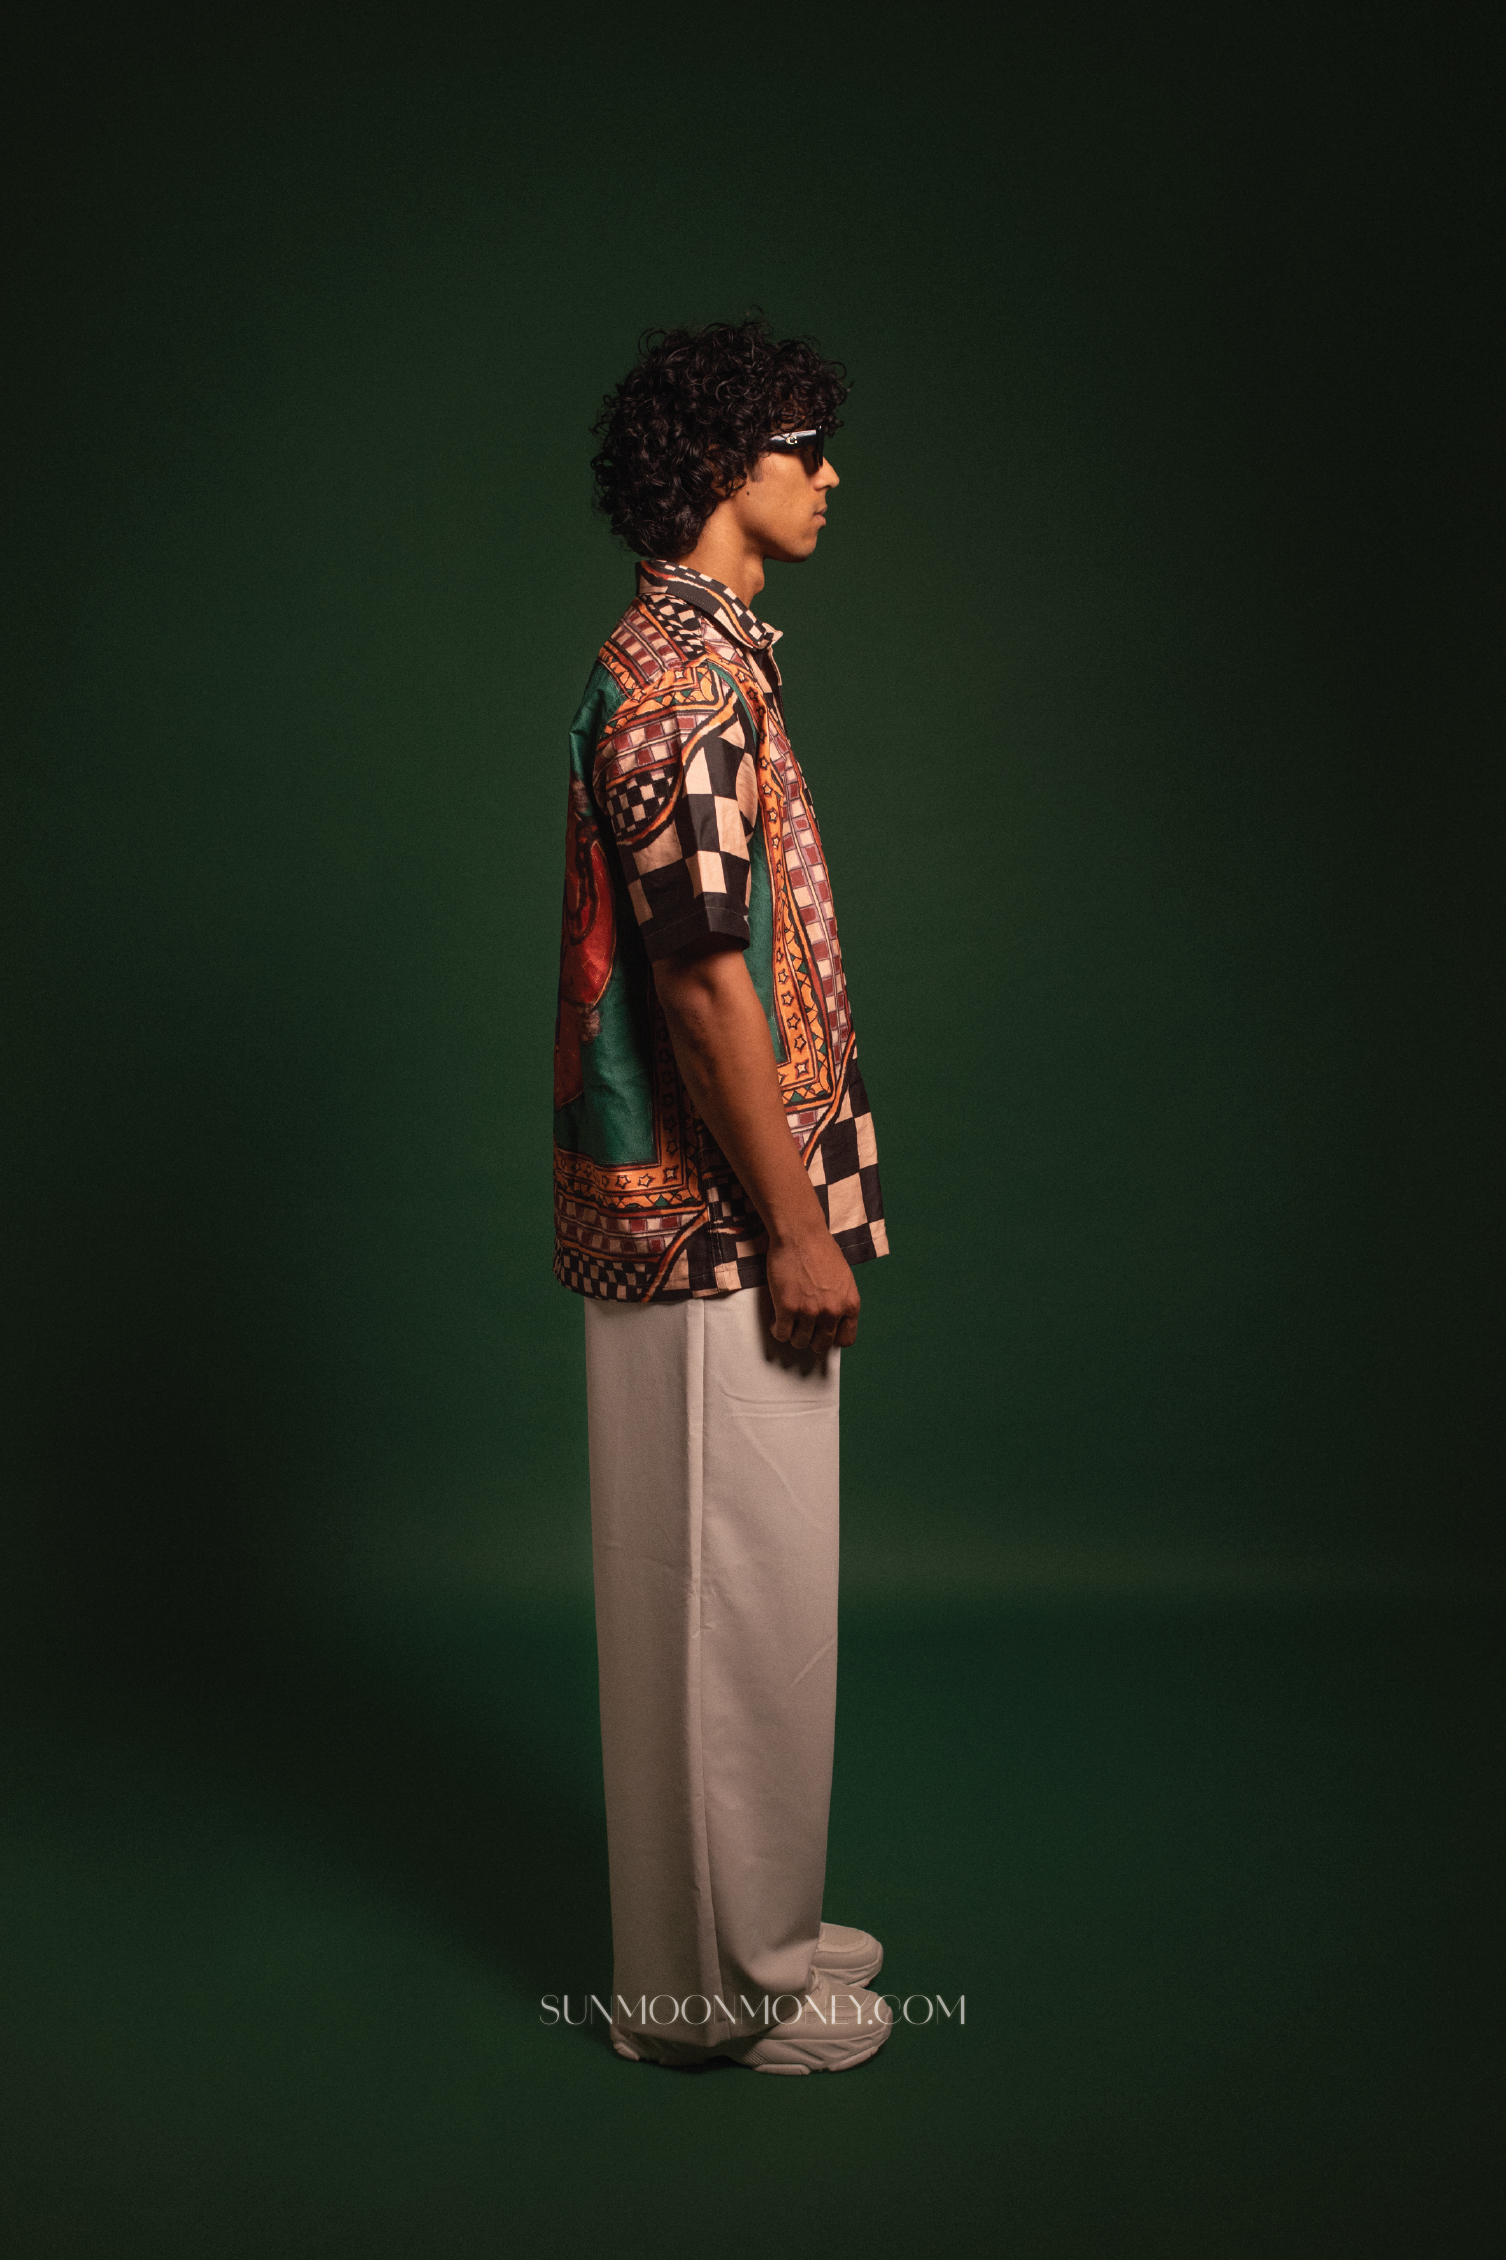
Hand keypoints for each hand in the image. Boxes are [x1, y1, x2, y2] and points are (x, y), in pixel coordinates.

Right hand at [766, 1226, 860, 1353]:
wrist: (800, 1234)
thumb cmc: (821, 1250)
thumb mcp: (843, 1279)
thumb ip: (841, 1302)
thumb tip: (833, 1321)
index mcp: (850, 1304)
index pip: (846, 1340)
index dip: (832, 1339)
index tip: (823, 1334)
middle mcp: (832, 1312)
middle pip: (821, 1345)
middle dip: (811, 1339)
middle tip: (803, 1329)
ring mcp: (809, 1312)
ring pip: (800, 1342)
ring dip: (793, 1335)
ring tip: (789, 1323)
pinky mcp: (787, 1308)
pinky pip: (782, 1334)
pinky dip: (778, 1331)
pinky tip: (777, 1321)